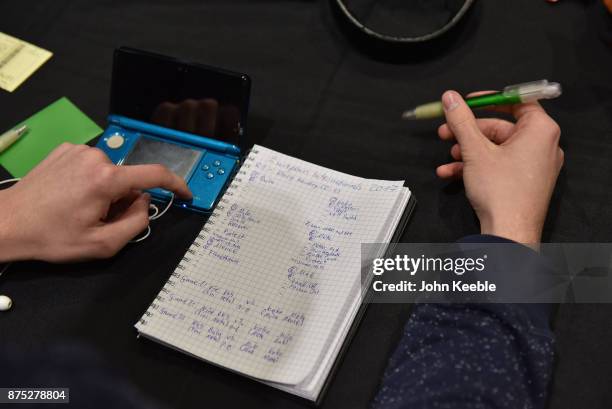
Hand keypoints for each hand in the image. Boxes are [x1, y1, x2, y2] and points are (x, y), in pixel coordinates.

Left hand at [0, 143, 191, 261]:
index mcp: (107, 179)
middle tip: (100, 220)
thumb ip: (136, 223)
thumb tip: (145, 204)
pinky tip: (70, 197)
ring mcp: (78, 151)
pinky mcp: (65, 150)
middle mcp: (96, 157)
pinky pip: (93, 166)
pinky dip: (91, 182)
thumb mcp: (102, 244)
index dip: (177, 185)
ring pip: (111, 173)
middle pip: (129, 179)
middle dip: (124, 200)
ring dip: (106, 191)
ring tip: (80, 209)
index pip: (156, 174)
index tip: (185, 195)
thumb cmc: (50, 236)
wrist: (6, 223)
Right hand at [437, 91, 563, 243]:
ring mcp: (533, 166)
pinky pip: (498, 166)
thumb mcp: (474, 150)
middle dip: (468, 130)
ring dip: (467, 150)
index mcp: (540, 130)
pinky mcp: (523, 182)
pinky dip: (475, 166)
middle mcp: (542, 146)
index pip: (517, 102)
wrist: (509, 233)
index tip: (468, 101)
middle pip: (500, 126)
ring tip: (448, 155)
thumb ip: (461, 120)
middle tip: (446, 130)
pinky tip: (451, 172)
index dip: (489, 99)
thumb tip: (451, 99)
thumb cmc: (503, 193)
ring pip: (495, 148)